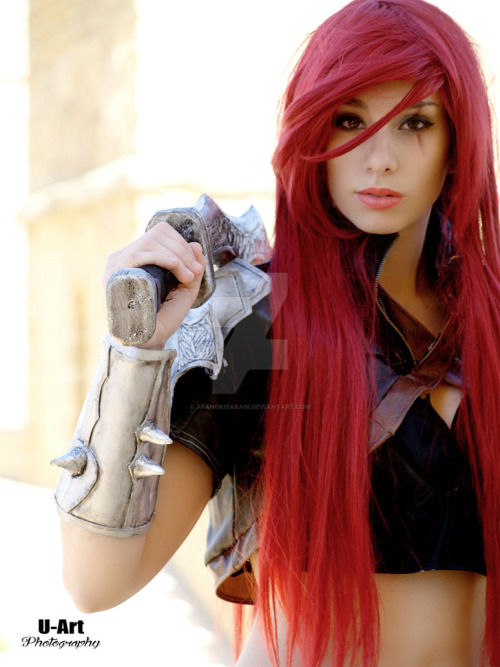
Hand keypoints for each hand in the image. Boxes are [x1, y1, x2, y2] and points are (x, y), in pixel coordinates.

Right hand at [103, 222, 205, 348]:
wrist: (149, 340)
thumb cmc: (164, 316)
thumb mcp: (184, 288)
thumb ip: (192, 267)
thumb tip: (196, 244)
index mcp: (137, 259)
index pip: (158, 234)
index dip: (181, 243)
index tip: (195, 266)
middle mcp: (124, 258)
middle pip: (157, 234)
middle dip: (182, 250)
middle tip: (194, 272)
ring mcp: (117, 265)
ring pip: (151, 241)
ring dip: (177, 256)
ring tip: (187, 276)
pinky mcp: (116, 273)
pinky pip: (142, 253)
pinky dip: (164, 258)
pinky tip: (176, 270)